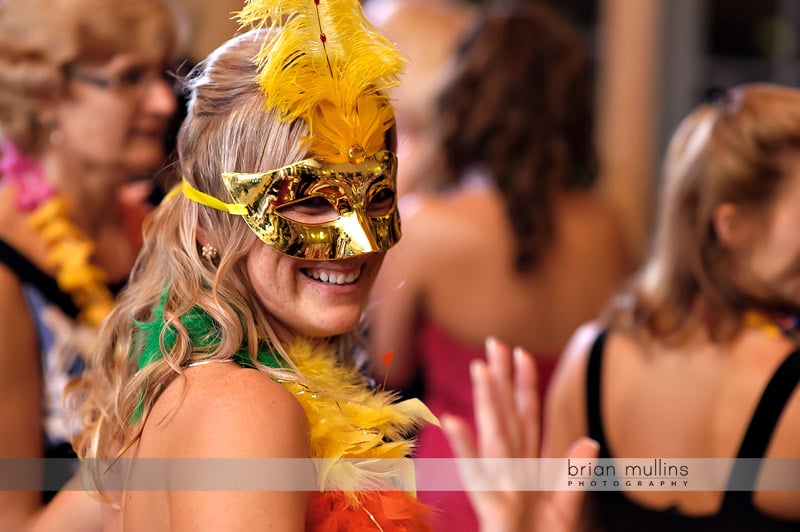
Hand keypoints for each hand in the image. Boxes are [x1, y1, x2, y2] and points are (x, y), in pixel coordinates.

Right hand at [441, 338, 597, 531]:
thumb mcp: (565, 513)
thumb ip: (574, 479)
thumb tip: (590, 441)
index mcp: (528, 468)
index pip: (527, 418)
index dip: (524, 386)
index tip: (520, 353)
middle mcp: (510, 470)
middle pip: (506, 417)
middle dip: (501, 379)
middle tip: (494, 343)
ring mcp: (498, 487)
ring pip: (493, 435)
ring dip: (486, 402)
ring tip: (480, 369)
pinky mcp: (491, 508)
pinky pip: (476, 473)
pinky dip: (464, 446)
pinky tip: (453, 420)